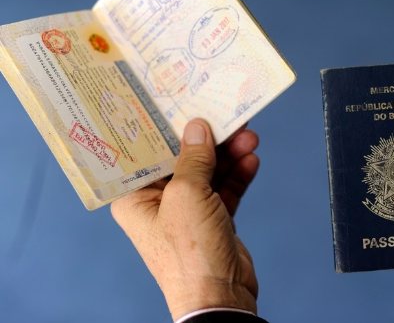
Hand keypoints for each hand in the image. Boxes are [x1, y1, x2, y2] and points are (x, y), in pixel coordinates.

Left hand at [111, 119, 259, 320]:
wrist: (220, 297)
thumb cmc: (190, 253)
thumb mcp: (188, 196)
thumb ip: (194, 158)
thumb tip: (197, 127)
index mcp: (136, 197)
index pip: (148, 152)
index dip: (165, 127)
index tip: (180, 102)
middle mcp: (159, 202)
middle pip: (184, 158)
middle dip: (208, 139)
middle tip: (225, 115)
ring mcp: (188, 211)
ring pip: (209, 171)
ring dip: (229, 154)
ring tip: (249, 135)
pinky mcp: (213, 219)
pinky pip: (225, 188)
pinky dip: (238, 174)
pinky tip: (251, 160)